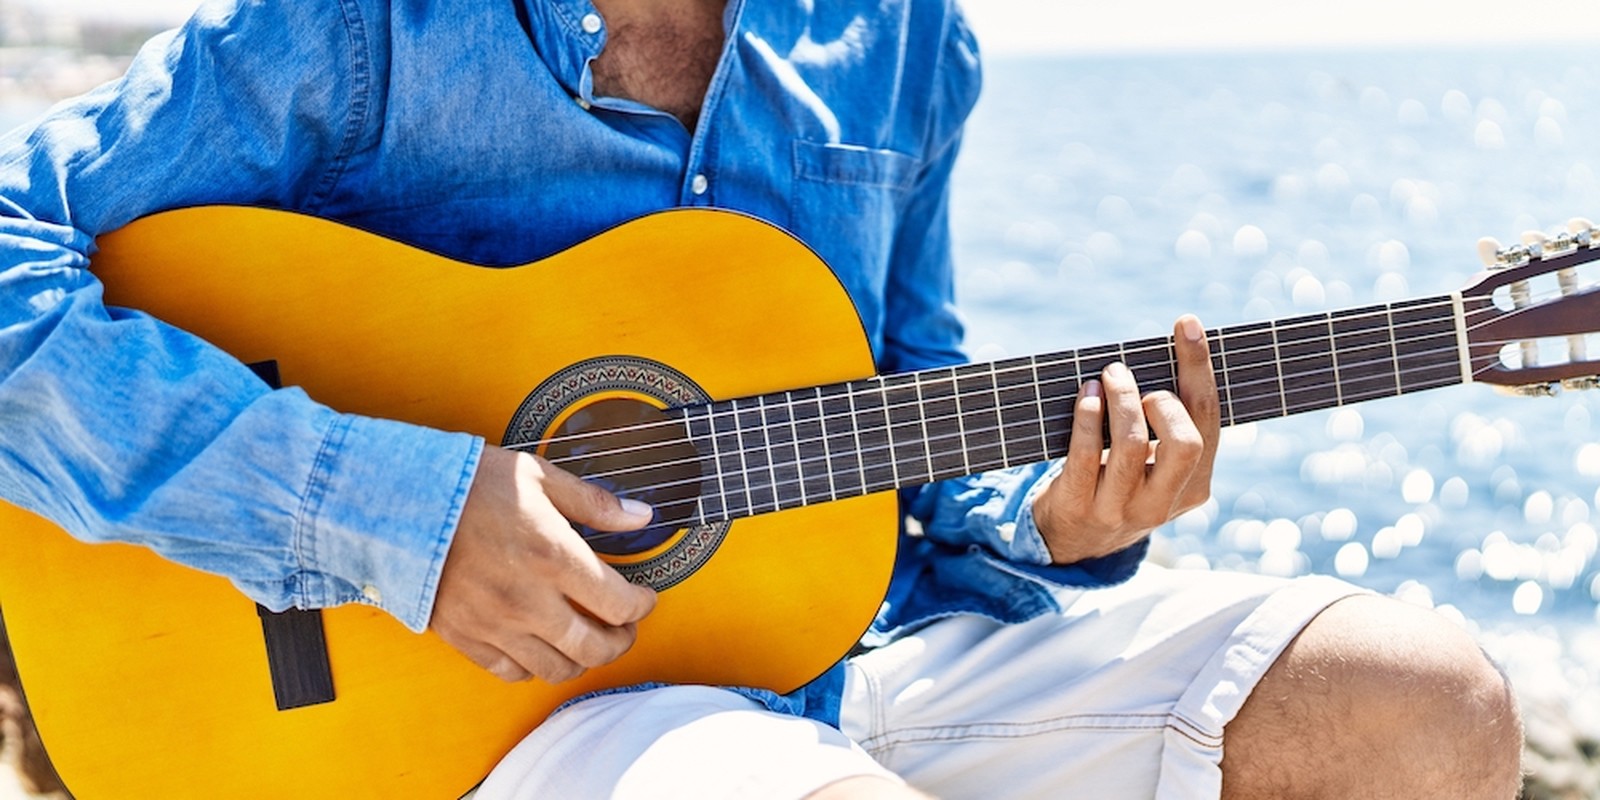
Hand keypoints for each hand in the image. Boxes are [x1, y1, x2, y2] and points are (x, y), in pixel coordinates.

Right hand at [431, 445, 656, 682]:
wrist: (395, 502)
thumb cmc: (467, 484)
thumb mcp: (538, 477)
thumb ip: (594, 503)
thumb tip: (641, 517)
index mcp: (554, 558)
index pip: (620, 604)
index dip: (642, 606)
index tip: (643, 597)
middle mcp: (529, 601)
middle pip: (595, 647)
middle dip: (621, 640)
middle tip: (623, 626)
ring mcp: (495, 625)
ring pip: (557, 669)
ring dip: (581, 659)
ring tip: (586, 637)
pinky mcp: (465, 637)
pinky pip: (511, 672)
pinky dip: (534, 666)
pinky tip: (540, 645)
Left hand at [1031, 315, 1219, 562]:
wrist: (1072, 540)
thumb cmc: (1118, 480)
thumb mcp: (1155, 465)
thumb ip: (1166, 423)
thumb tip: (1166, 349)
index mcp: (1195, 487)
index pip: (1208, 421)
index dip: (1199, 368)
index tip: (1187, 325)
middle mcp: (1164, 502)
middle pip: (1184, 442)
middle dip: (1163, 399)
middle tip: (1136, 382)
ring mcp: (1122, 509)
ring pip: (1132, 445)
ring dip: (1120, 399)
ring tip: (1108, 375)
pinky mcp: (1081, 506)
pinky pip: (1086, 455)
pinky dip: (1087, 416)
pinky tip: (1086, 393)